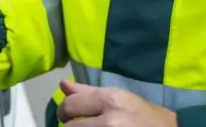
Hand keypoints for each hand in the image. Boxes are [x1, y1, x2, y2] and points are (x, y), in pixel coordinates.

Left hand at [57, 79, 176, 126]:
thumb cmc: (143, 114)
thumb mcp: (118, 98)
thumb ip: (88, 92)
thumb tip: (63, 84)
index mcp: (110, 100)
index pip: (70, 105)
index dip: (65, 111)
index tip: (69, 116)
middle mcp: (109, 121)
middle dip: (71, 126)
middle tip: (80, 126)